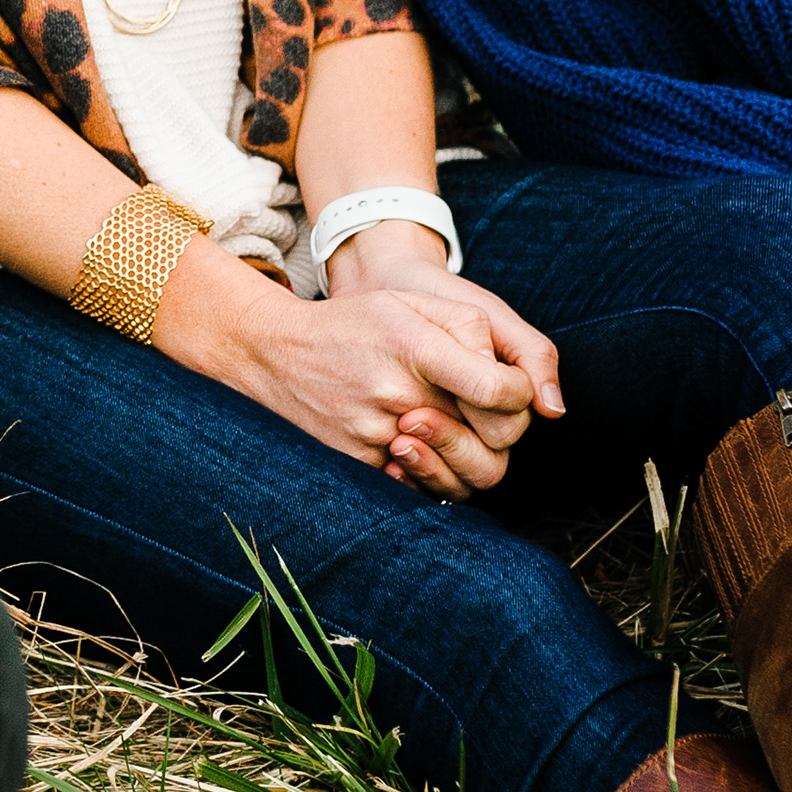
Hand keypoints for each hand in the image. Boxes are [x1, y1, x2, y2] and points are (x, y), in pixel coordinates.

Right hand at [158, 243, 547, 499]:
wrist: (272, 353)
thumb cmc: (353, 324)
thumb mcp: (408, 303)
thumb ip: (469, 327)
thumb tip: (514, 381)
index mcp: (417, 347)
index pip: (502, 391)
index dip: (520, 394)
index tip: (507, 388)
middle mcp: (399, 395)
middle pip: (493, 446)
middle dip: (501, 433)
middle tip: (481, 413)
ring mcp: (378, 436)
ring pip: (461, 478)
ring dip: (466, 458)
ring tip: (448, 429)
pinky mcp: (362, 465)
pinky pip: (422, 489)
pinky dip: (430, 473)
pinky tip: (416, 445)